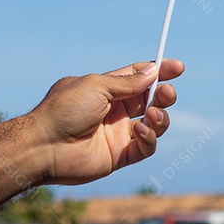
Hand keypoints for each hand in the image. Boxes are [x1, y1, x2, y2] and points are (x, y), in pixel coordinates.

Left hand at [28, 59, 183, 183]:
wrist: (44, 146)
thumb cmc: (64, 110)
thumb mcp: (97, 86)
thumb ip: (127, 82)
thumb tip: (153, 72)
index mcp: (106, 90)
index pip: (139, 78)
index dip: (159, 72)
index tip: (179, 68)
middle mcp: (114, 111)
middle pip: (150, 100)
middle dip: (164, 95)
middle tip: (167, 93)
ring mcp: (117, 134)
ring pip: (153, 124)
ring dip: (160, 117)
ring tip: (152, 115)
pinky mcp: (119, 156)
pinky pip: (145, 147)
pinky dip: (149, 138)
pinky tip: (140, 131)